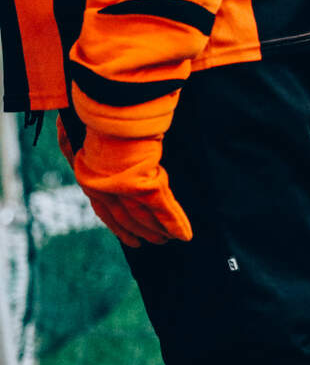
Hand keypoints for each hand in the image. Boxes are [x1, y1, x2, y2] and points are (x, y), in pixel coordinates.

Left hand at [72, 129, 192, 247]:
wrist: (107, 122)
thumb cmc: (90, 123)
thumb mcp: (73, 133)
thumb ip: (74, 141)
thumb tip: (70, 138)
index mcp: (90, 182)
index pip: (106, 212)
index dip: (119, 228)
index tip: (130, 239)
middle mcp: (107, 193)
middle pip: (127, 219)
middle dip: (142, 232)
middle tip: (155, 242)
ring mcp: (127, 193)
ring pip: (145, 218)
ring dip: (158, 231)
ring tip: (169, 240)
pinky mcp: (148, 189)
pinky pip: (164, 210)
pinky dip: (175, 223)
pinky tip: (184, 235)